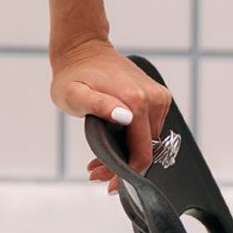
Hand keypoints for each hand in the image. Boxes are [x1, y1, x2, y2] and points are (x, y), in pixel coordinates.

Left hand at [49, 37, 171, 193]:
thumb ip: (98, 106)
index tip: (109, 185)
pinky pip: (149, 128)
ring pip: (148, 141)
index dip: (126, 175)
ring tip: (99, 160)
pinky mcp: (158, 96)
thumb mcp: (74, 93)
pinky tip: (112, 143)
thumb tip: (125, 117)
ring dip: (127, 154)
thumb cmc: (73, 73)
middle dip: (122, 166)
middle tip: (96, 173)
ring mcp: (158, 96)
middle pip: (146, 150)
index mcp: (137, 101)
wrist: (82, 48)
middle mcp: (154, 98)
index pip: (142, 154)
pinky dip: (133, 140)